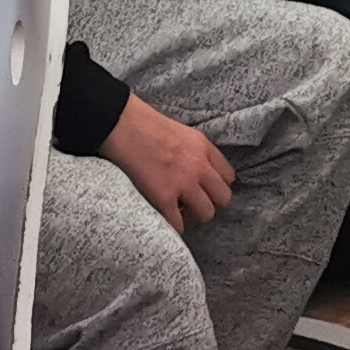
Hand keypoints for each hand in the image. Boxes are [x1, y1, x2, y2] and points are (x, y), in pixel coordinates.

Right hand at [101, 96, 236, 231]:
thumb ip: (192, 150)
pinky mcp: (164, 198)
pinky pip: (178, 223)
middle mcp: (199, 166)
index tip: (207, 189)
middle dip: (211, 202)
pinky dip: (173, 225)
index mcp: (203, 147)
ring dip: (194, 216)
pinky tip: (165, 219)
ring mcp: (183, 184)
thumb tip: (193, 166)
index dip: (218, 185)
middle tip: (195, 203)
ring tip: (181, 212)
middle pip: (223, 197)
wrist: (121, 125)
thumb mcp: (180, 131)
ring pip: (206, 213)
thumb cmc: (143, 123)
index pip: (228, 175)